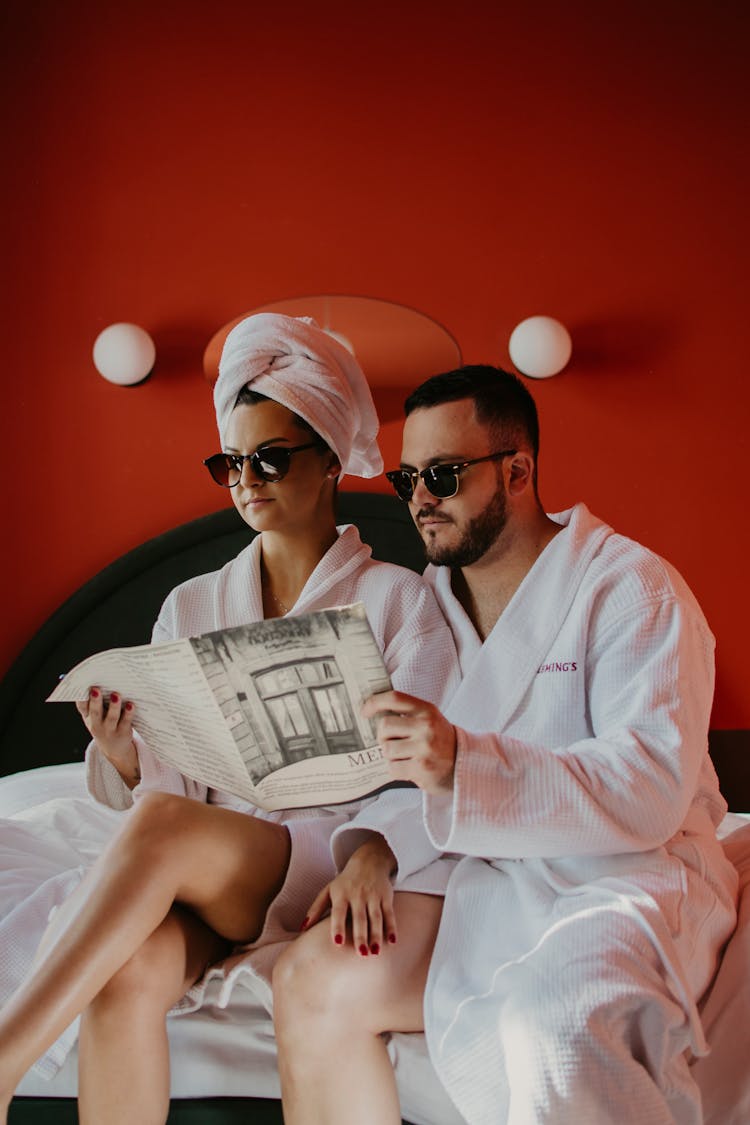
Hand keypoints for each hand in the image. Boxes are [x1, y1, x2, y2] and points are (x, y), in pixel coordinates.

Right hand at [76, 687, 139, 786]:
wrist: (115, 749)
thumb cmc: (104, 724)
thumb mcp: (95, 716)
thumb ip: (95, 701)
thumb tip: (99, 679)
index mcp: (88, 717)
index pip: (82, 707)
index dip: (80, 697)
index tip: (81, 685)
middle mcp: (96, 724)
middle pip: (95, 712)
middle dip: (95, 701)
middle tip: (95, 689)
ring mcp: (110, 730)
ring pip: (112, 717)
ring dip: (114, 706)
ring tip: (116, 695)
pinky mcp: (123, 732)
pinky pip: (126, 722)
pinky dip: (129, 713)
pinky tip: (131, 705)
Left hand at [303, 834, 397, 954]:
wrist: (369, 860)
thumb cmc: (344, 881)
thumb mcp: (328, 891)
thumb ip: (316, 909)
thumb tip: (302, 928)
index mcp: (341, 894)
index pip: (339, 912)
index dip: (338, 927)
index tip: (338, 943)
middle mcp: (357, 895)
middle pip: (359, 917)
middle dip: (361, 935)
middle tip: (361, 954)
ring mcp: (373, 895)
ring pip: (376, 917)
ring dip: (376, 935)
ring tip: (375, 952)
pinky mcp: (386, 896)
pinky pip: (389, 913)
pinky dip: (392, 927)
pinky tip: (393, 942)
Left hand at [362, 690, 456, 793]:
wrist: (464, 764)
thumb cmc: (440, 740)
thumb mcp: (429, 719)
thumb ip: (407, 713)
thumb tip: (372, 711)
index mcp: (426, 710)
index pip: (394, 698)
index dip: (374, 702)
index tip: (364, 711)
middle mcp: (426, 726)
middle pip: (384, 726)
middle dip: (382, 737)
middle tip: (392, 742)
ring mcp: (424, 747)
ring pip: (386, 749)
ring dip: (390, 755)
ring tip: (405, 756)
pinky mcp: (421, 768)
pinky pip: (392, 768)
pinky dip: (396, 769)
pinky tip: (409, 767)